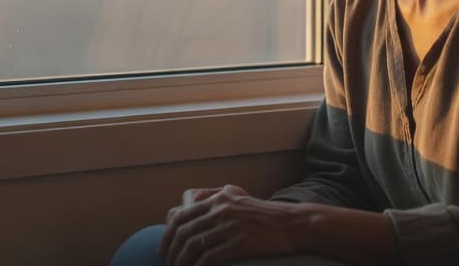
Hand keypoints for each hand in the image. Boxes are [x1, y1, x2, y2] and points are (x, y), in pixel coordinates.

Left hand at [157, 185, 305, 265]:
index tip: (163, 251)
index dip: (167, 236)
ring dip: (181, 263)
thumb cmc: (267, 215)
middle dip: (170, 252)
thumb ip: (216, 201)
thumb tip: (190, 206)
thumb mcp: (239, 199)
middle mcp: (220, 209)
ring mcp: (229, 225)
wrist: (294, 224)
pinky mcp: (239, 242)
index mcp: (217, 199)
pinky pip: (209, 258)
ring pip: (193, 246)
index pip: (180, 216)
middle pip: (183, 232)